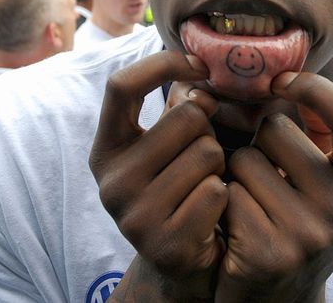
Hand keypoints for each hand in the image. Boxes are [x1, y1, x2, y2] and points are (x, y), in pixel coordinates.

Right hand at [89, 51, 227, 301]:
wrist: (182, 266)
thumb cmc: (182, 190)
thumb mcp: (170, 146)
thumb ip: (180, 107)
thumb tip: (199, 75)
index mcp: (106, 149)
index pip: (120, 86)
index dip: (162, 64)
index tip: (200, 65)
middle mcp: (110, 181)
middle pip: (185, 118)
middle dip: (209, 131)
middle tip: (203, 157)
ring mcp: (133, 216)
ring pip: (207, 153)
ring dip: (220, 165)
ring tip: (206, 186)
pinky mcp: (164, 243)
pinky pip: (217, 191)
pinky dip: (226, 197)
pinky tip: (213, 215)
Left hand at [216, 71, 332, 301]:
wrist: (276, 302)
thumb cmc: (294, 224)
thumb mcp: (323, 186)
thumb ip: (315, 136)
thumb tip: (280, 75)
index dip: (317, 90)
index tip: (282, 81)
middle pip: (279, 130)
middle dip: (258, 139)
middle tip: (263, 172)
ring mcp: (310, 237)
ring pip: (244, 159)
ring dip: (235, 173)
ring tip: (251, 204)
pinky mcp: (268, 254)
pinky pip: (226, 192)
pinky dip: (221, 201)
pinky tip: (234, 227)